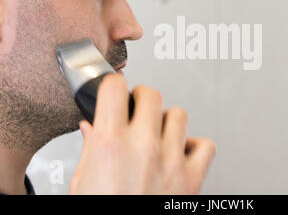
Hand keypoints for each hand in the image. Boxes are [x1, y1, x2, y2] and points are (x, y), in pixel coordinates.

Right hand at [69, 74, 215, 193]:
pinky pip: (205, 145)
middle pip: (152, 95)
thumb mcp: (82, 183)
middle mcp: (143, 148)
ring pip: (179, 114)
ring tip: (158, 134)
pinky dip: (196, 146)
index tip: (114, 89)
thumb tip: (91, 126)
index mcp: (110, 145)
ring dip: (167, 120)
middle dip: (142, 98)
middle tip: (137, 109)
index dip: (113, 85)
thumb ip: (90, 149)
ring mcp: (171, 161)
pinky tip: (181, 152)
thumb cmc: (104, 213)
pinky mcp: (192, 178)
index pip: (115, 88)